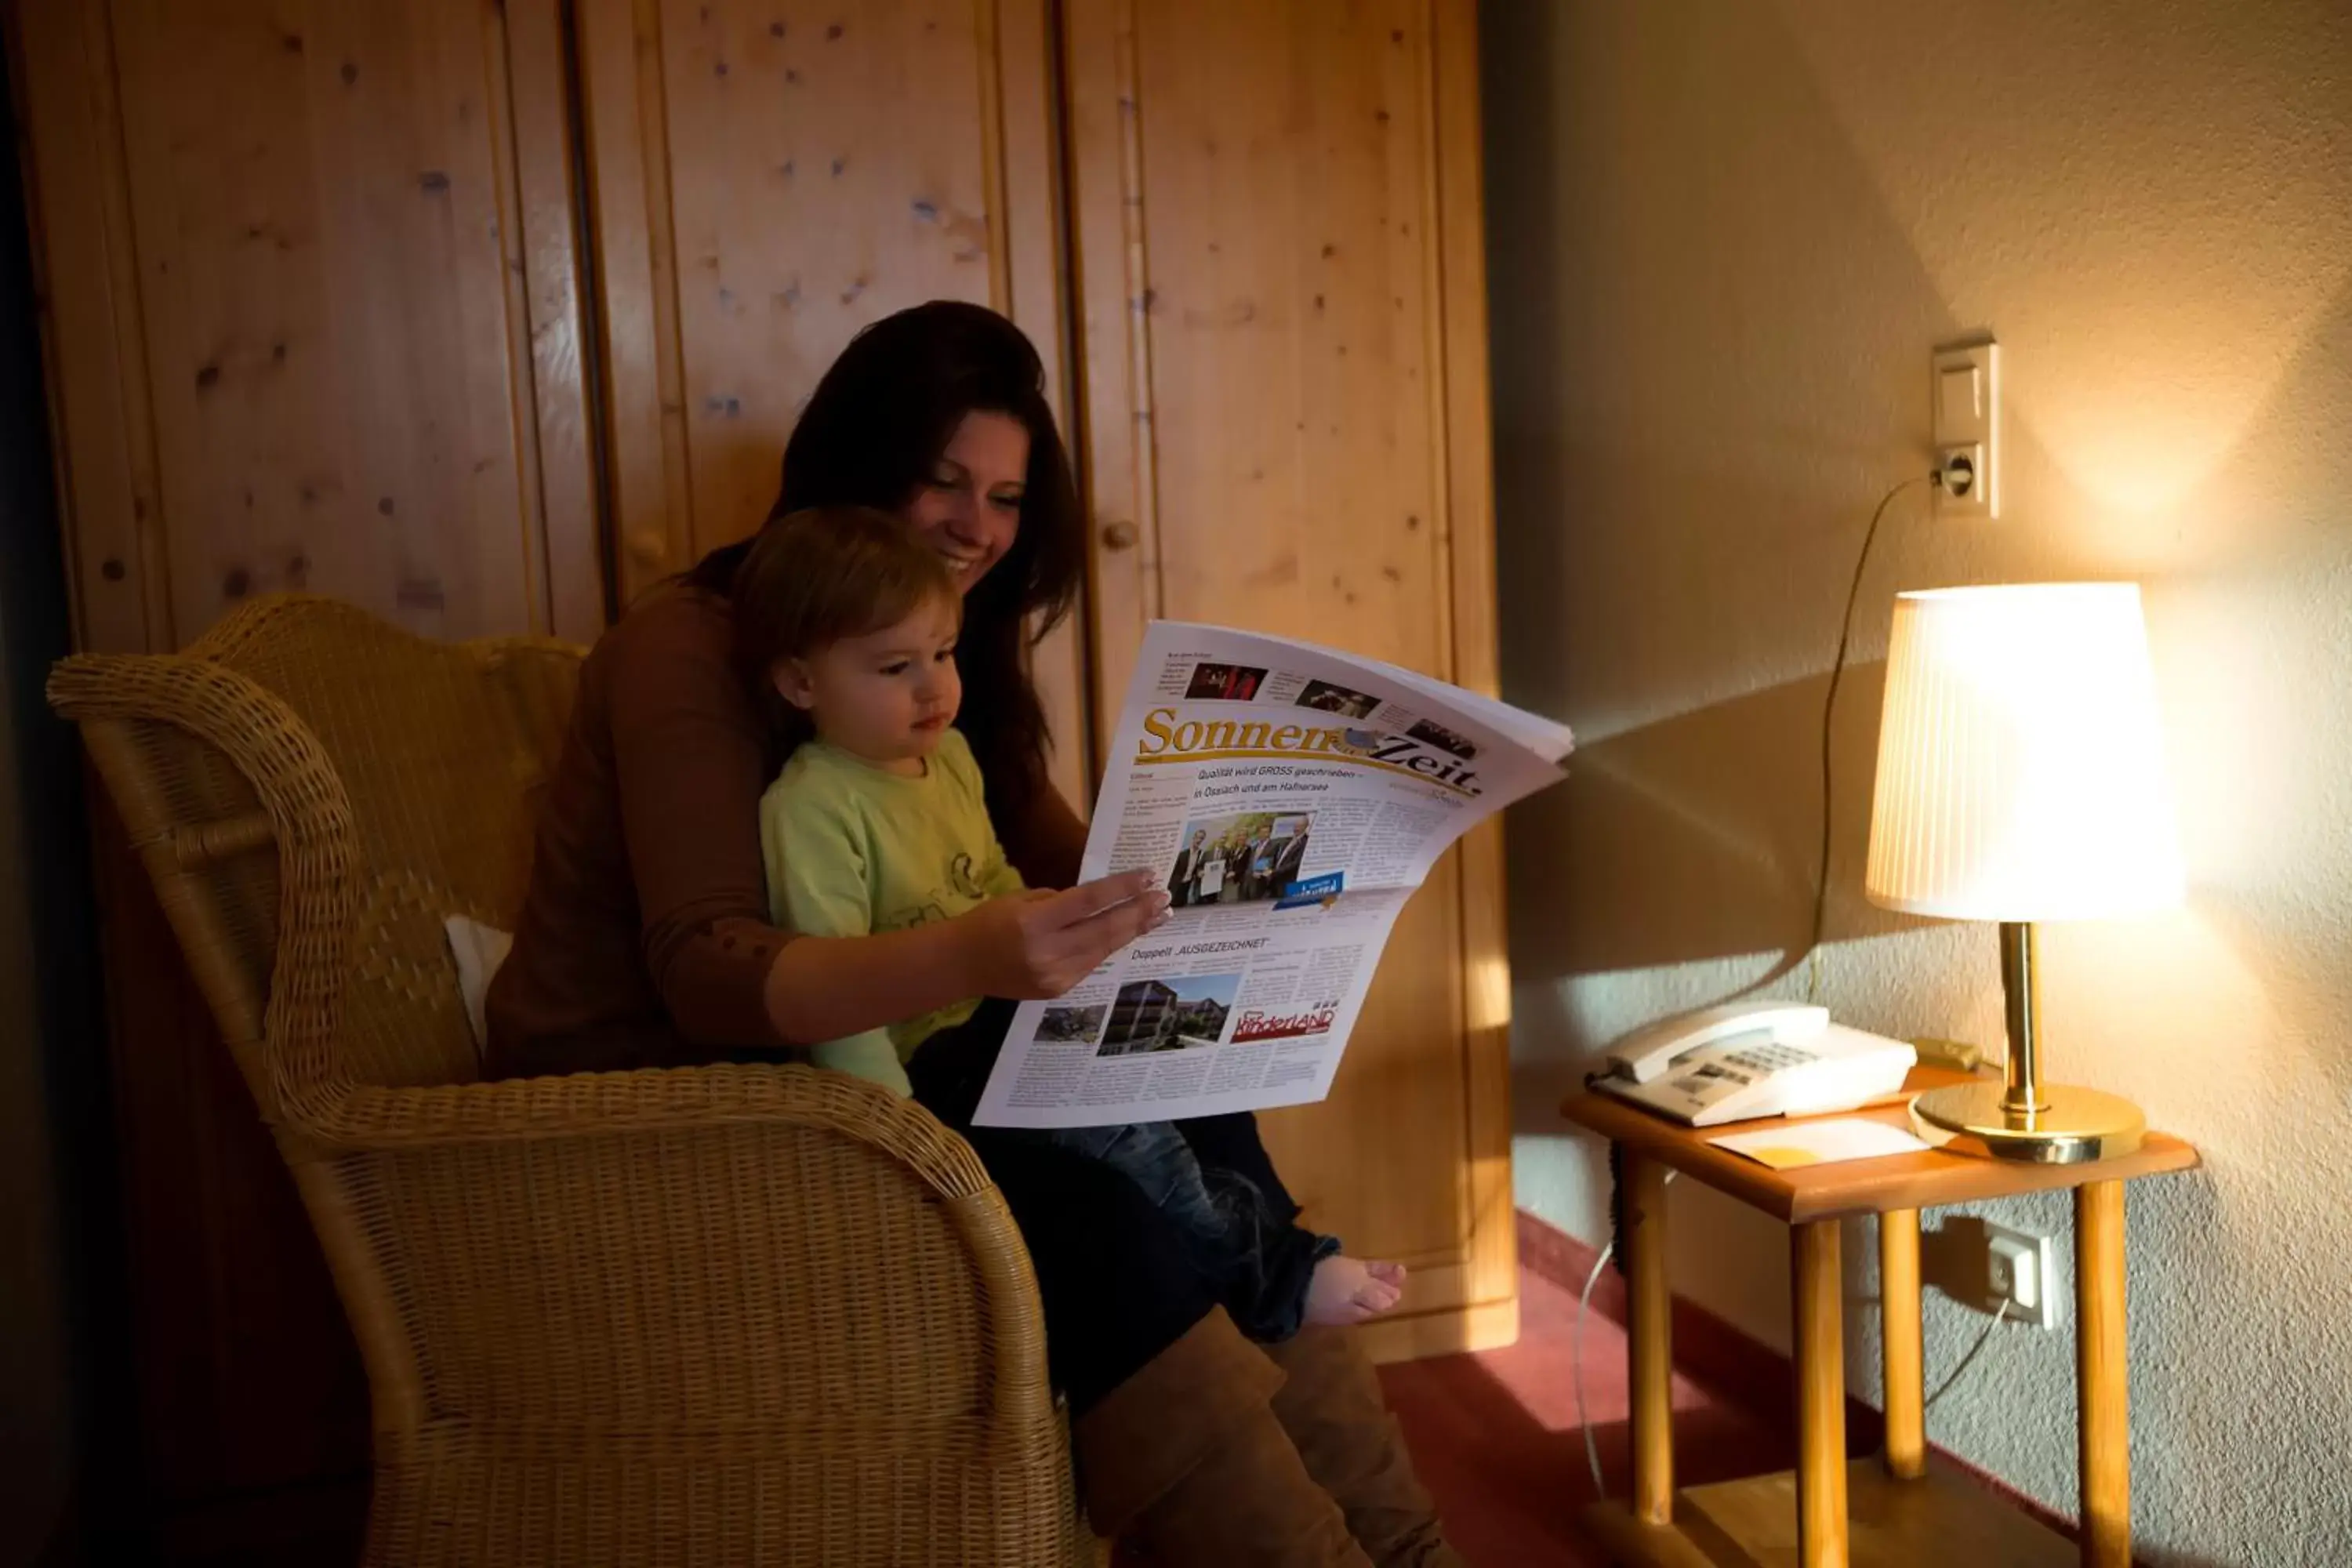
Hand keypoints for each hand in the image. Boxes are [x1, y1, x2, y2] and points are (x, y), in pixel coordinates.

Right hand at [957, 869, 1169, 998]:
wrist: (962, 965)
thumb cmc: (989, 922)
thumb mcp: (1022, 899)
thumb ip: (1062, 901)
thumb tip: (1102, 900)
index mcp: (1034, 922)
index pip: (1089, 901)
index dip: (1123, 888)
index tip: (1149, 876)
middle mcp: (1047, 952)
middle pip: (1104, 929)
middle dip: (1138, 912)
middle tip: (1165, 897)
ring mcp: (1055, 975)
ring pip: (1104, 949)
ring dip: (1134, 931)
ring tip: (1159, 915)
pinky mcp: (1059, 990)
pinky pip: (1092, 963)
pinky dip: (1112, 946)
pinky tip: (1129, 933)